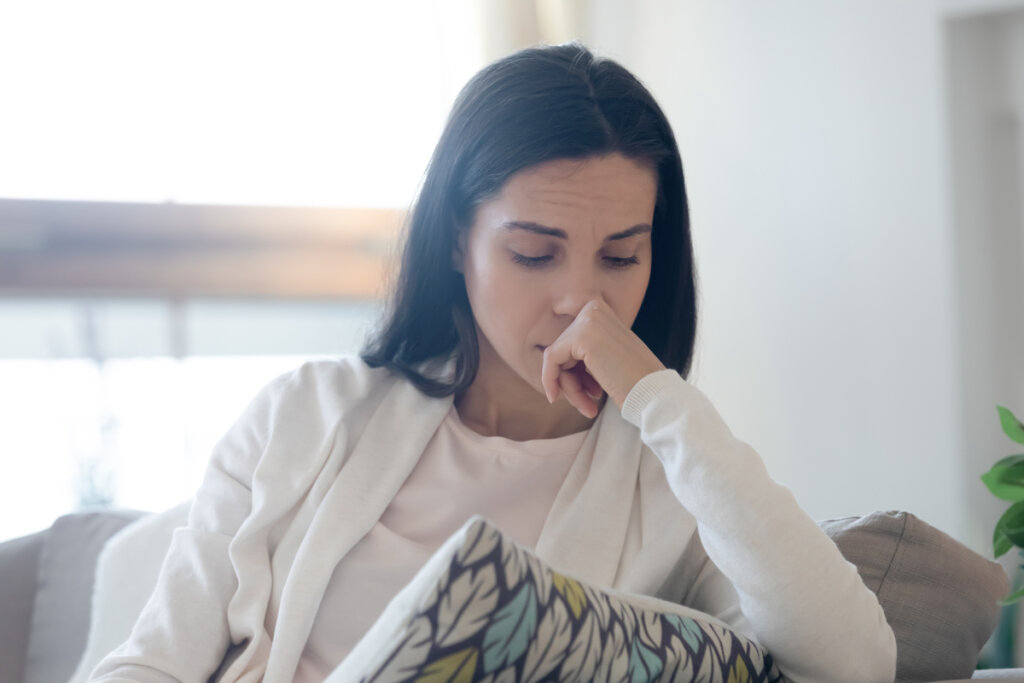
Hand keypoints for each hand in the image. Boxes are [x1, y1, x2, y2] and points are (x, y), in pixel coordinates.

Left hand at [541, 298, 665, 417]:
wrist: (652, 392)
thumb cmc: (633, 380)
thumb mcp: (605, 355)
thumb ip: (582, 349)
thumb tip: (549, 358)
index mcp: (600, 309)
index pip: (568, 338)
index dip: (570, 366)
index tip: (578, 387)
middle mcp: (593, 308)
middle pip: (562, 348)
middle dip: (570, 379)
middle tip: (587, 402)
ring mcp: (588, 321)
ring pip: (556, 357)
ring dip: (569, 386)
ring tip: (586, 406)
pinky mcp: (581, 337)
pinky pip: (551, 360)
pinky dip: (551, 381)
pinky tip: (558, 398)